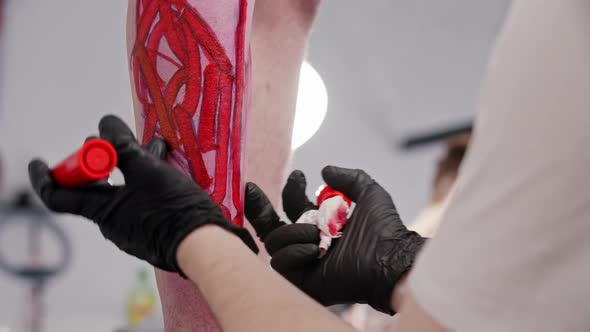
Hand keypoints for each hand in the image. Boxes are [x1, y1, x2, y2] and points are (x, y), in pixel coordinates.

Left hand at [29, 115, 256, 274]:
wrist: (204, 244)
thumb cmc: (172, 207)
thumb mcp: (147, 169)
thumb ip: (123, 145)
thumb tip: (105, 123)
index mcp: (103, 212)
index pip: (59, 196)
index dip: (45, 176)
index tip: (39, 160)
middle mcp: (113, 224)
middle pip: (95, 187)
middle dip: (101, 159)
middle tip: (111, 141)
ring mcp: (134, 229)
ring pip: (124, 191)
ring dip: (132, 166)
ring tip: (155, 146)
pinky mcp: (154, 230)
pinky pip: (141, 201)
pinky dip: (147, 181)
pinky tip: (168, 166)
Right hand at [244, 167, 425, 313]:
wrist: (389, 259)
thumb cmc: (385, 230)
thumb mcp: (369, 193)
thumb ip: (350, 178)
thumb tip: (325, 170)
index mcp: (322, 226)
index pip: (293, 208)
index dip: (290, 190)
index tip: (300, 177)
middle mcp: (309, 243)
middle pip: (271, 227)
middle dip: (259, 208)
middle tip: (253, 190)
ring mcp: (304, 263)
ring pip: (274, 242)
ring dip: (294, 232)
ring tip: (317, 234)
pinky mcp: (303, 281)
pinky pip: (280, 263)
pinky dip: (294, 252)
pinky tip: (313, 250)